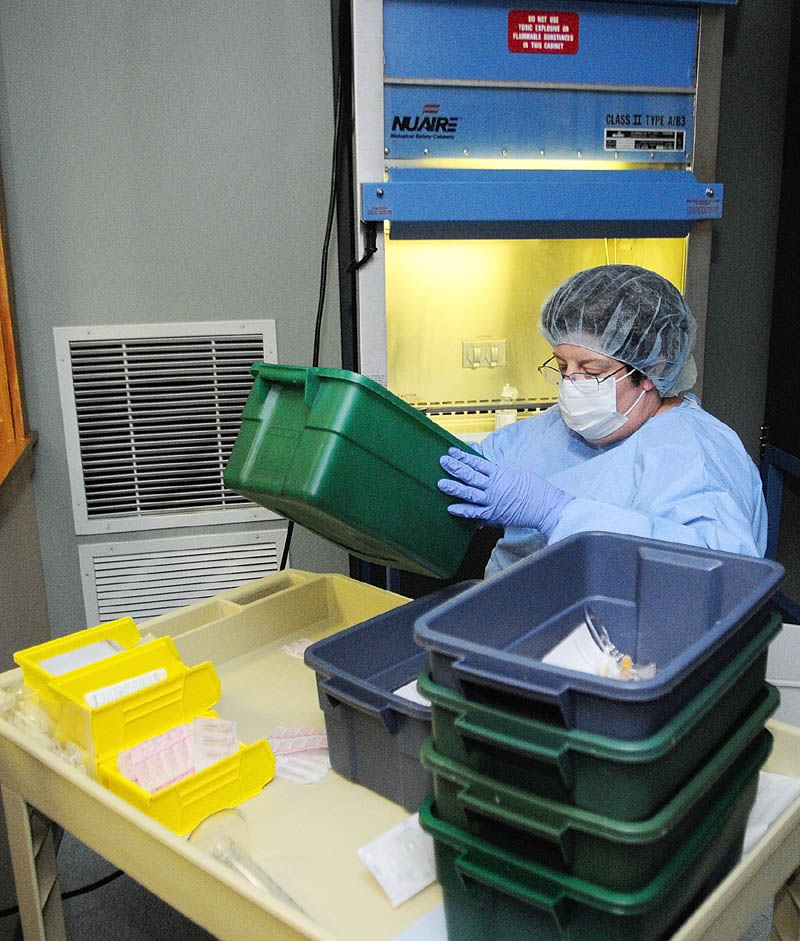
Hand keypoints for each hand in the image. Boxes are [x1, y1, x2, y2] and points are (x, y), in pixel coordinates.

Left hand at [438, 447, 572, 537]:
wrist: (544, 504)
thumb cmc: (532, 487)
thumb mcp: (515, 470)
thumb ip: (498, 468)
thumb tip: (483, 465)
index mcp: (499, 471)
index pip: (476, 462)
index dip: (462, 456)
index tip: (451, 451)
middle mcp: (494, 485)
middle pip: (470, 475)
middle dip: (455, 468)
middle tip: (443, 462)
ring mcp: (492, 500)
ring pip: (469, 493)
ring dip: (454, 488)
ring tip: (441, 484)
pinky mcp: (493, 513)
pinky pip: (475, 512)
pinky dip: (463, 511)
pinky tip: (451, 508)